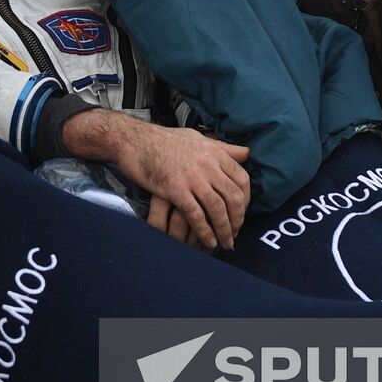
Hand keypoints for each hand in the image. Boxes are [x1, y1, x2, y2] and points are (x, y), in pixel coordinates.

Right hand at [61, 109, 249, 249]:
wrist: (134, 140)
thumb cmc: (164, 140)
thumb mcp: (198, 138)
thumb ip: (223, 147)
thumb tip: (246, 153)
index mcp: (215, 152)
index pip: (242, 179)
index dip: (247, 200)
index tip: (242, 213)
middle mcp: (207, 164)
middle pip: (233, 197)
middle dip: (238, 219)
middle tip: (235, 233)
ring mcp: (191, 177)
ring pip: (217, 208)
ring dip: (224, 229)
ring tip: (225, 243)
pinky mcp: (174, 189)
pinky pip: (196, 215)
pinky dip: (204, 231)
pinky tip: (208, 241)